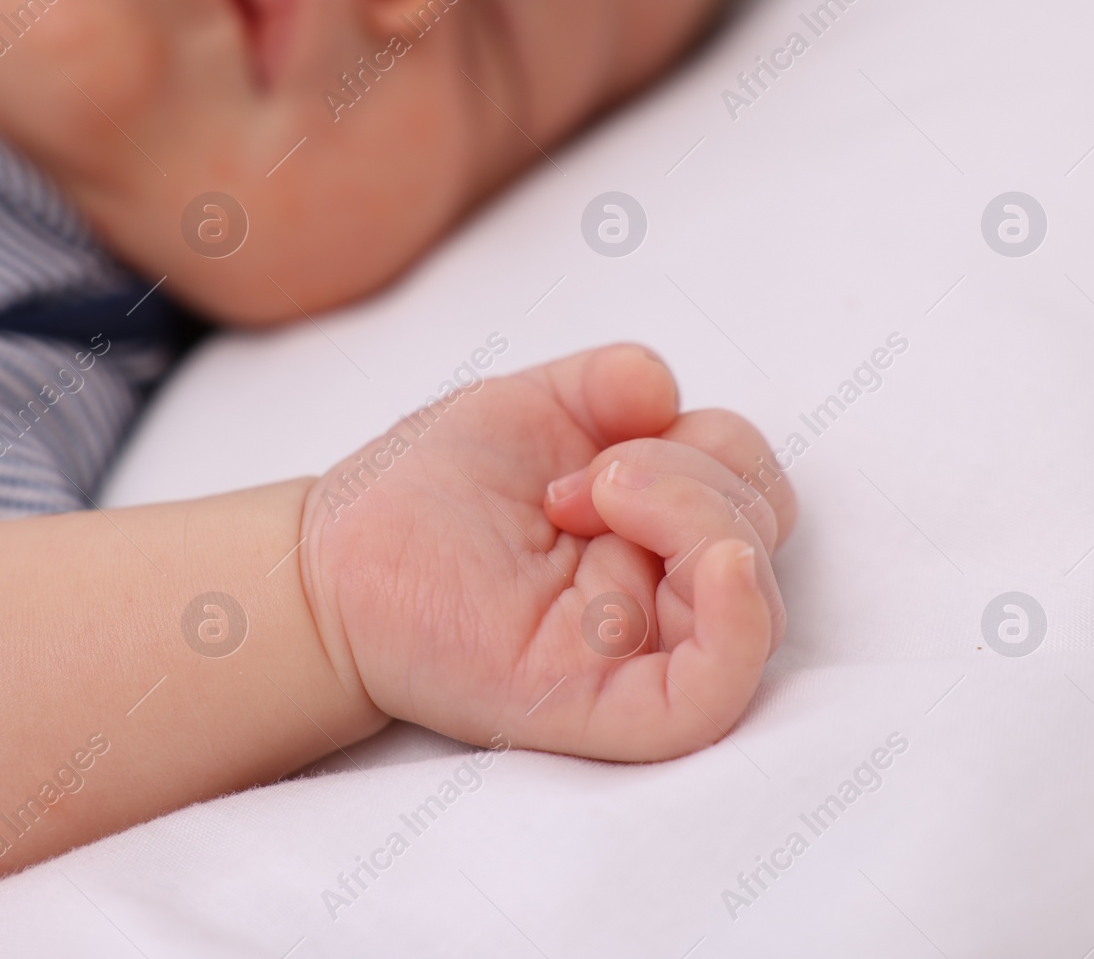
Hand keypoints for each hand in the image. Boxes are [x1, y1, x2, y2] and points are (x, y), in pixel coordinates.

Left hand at [300, 344, 796, 761]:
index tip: (595, 446)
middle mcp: (656, 589)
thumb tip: (664, 388)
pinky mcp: (603, 708)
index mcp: (651, 524)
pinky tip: (721, 563)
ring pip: (751, 604)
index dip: (702, 444)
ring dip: (698, 517)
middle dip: (692, 474)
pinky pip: (713, 692)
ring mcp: (635, 652)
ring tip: (593, 494)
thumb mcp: (525, 408)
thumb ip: (605, 384)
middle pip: (758, 532)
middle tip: (580, 480)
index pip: (746, 485)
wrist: (334, 559)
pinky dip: (741, 624)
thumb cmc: (423, 490)